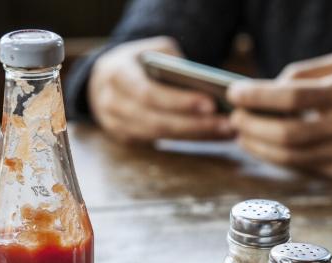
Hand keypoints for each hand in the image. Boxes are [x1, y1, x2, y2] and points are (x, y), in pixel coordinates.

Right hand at [89, 36, 232, 144]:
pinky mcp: (127, 139)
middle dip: (194, 124)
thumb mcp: (150, 49)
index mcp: (116, 75)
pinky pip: (161, 143)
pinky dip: (189, 139)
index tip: (211, 103)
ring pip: (161, 136)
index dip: (179, 101)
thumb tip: (201, 80)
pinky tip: (214, 135)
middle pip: (157, 121)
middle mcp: (112, 103)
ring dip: (196, 135)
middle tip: (228, 123)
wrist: (103, 79)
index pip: (149, 93)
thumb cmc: (136, 61)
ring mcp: (116, 125)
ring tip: (227, 130)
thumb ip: (171, 59)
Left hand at [227, 53, 331, 178]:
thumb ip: (302, 75)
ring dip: (259, 147)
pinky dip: (278, 158)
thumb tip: (264, 91)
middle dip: (253, 126)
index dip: (258, 96)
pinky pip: (304, 168)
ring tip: (242, 134)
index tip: (234, 93)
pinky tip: (264, 147)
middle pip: (287, 133)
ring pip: (292, 157)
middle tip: (235, 118)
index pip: (292, 97)